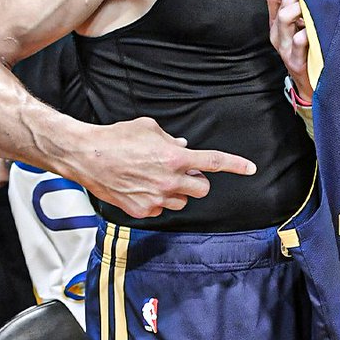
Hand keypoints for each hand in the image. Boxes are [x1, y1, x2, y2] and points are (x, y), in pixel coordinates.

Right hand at [78, 116, 254, 218]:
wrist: (88, 156)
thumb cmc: (118, 138)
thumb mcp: (149, 128)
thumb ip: (170, 140)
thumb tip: (181, 147)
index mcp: (174, 158)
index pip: (212, 162)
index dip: (235, 165)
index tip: (251, 169)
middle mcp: (168, 181)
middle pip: (201, 189)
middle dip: (197, 181)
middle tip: (183, 171)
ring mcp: (155, 199)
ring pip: (182, 202)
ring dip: (177, 192)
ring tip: (157, 177)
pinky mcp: (141, 211)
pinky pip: (161, 208)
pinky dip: (158, 199)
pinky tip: (142, 186)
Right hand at [266, 0, 311, 97]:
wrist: (311, 82)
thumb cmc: (309, 49)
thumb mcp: (303, 26)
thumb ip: (305, 8)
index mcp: (277, 21)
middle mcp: (276, 33)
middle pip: (281, 6)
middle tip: (314, 0)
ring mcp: (283, 47)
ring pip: (284, 19)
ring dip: (301, 10)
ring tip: (313, 12)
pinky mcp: (293, 60)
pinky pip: (297, 42)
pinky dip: (305, 33)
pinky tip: (314, 32)